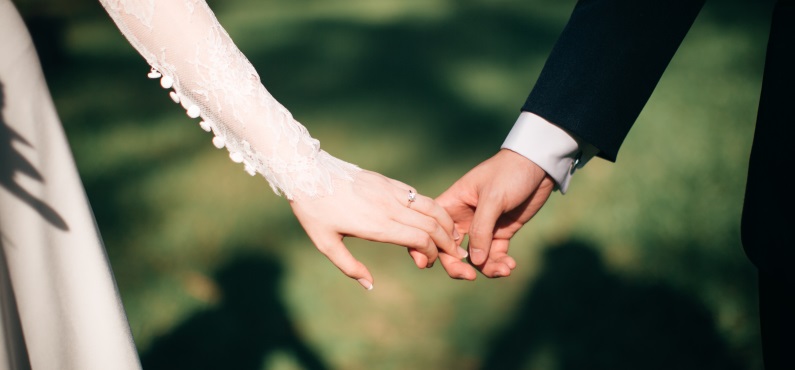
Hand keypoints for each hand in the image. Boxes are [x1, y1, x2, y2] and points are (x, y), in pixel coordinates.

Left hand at [290, 170, 467, 289]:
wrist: (308, 172)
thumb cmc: (314, 211)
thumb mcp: (325, 244)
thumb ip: (349, 267)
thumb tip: (369, 285)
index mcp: (377, 225)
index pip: (419, 239)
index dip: (431, 253)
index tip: (426, 263)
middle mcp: (389, 207)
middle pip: (432, 224)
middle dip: (448, 242)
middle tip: (455, 254)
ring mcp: (390, 191)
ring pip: (430, 206)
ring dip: (446, 222)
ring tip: (454, 236)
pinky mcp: (388, 181)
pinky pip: (417, 195)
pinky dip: (432, 208)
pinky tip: (435, 217)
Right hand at [435, 149, 554, 279]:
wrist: (539, 165)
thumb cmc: (509, 173)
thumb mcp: (493, 198)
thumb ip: (481, 230)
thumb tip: (474, 262)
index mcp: (452, 204)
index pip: (433, 229)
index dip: (429, 247)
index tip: (432, 264)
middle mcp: (463, 218)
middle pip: (451, 249)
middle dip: (458, 266)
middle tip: (470, 277)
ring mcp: (483, 227)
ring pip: (475, 257)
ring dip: (486, 267)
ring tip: (504, 269)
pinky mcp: (501, 232)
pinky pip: (495, 255)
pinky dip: (500, 263)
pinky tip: (510, 265)